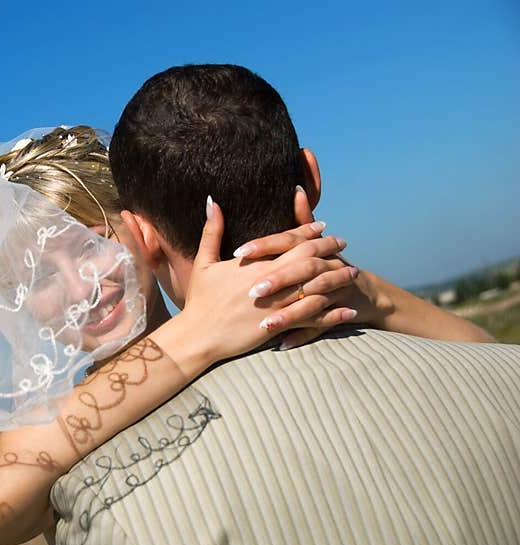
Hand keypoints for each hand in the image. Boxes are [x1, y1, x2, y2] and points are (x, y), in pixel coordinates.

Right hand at [173, 196, 358, 370]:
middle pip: (310, 259)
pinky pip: (314, 319)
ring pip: (317, 288)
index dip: (308, 231)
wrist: (199, 336)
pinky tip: (349, 312)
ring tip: (353, 274)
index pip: (289, 241)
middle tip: (343, 244)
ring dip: (338, 280)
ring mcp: (278, 304)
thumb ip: (212, 232)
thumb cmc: (200, 301)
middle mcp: (271, 281)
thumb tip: (213, 201)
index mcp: (256, 264)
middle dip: (330, 249)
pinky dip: (333, 315)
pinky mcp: (280, 325)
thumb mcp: (203, 263)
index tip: (322, 225)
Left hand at [241, 186, 384, 348]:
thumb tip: (296, 188)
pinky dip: (302, 335)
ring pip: (312, 303)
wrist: (364, 294)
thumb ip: (301, 222)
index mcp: (313, 249)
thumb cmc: (328, 266)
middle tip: (251, 292)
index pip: (288, 242)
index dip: (265, 245)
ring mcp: (335, 292)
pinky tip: (281, 345)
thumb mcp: (315, 244)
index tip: (238, 252)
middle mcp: (326, 267)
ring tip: (264, 324)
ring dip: (289, 314)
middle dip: (278, 280)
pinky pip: (321, 327)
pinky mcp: (338, 315)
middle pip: (302, 271)